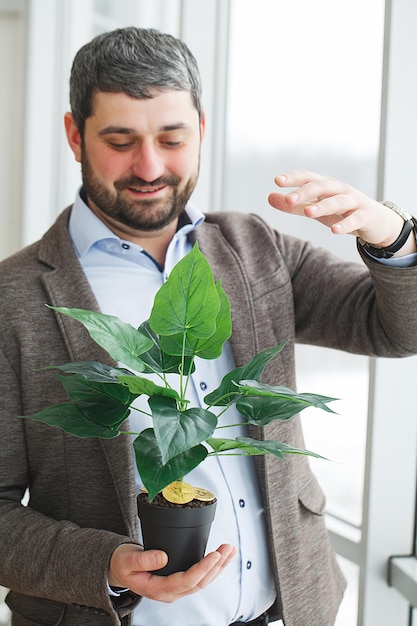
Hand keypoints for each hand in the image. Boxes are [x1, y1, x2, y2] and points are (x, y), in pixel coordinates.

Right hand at [108, 543, 236, 601]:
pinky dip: (212, 567)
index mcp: (158, 589)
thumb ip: (143, 560)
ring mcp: (176, 588)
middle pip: (199, 582)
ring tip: (229, 550)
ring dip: (218, 566)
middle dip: (216, 566)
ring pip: (202, 581)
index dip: (202, 569)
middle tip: (227, 548)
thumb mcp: (127, 561)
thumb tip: (163, 557)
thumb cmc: (123, 565)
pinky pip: (199, 577)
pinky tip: (221, 557)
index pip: (186, 581)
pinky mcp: (179, 581)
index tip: (213, 555)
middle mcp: (170, 592)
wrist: (120, 569)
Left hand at [268, 170, 415, 254]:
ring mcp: (355, 202)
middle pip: (322, 186)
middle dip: (306, 191)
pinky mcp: (366, 216)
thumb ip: (294, 205)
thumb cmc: (342, 213)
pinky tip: (334, 230)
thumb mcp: (316, 209)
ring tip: (309, 212)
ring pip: (338, 201)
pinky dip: (345, 224)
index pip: (309, 177)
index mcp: (326, 187)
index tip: (277, 181)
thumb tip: (269, 197)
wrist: (377, 223)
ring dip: (323, 206)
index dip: (294, 178)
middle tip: (289, 199)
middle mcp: (340, 190)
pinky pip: (356, 219)